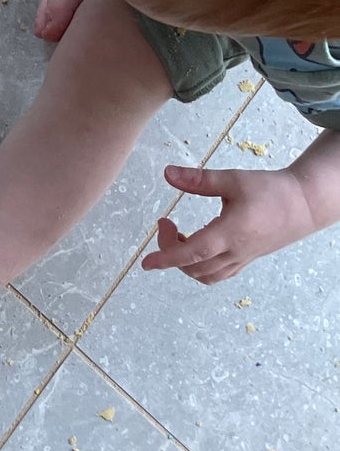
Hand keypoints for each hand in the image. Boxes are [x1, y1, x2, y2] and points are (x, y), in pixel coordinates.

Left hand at [141, 163, 316, 283]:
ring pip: (207, 275)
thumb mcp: (233, 179)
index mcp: (231, 233)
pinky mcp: (247, 259)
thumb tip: (167, 174)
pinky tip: (196, 246)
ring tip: (178, 235)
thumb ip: (199, 179)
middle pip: (195, 267)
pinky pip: (219, 274)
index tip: (146, 262)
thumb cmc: (270, 190)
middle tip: (165, 224)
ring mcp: (242, 259)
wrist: (303, 205)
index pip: (193, 252)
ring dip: (185, 262)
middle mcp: (236, 252)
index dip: (167, 257)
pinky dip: (201, 268)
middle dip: (170, 251)